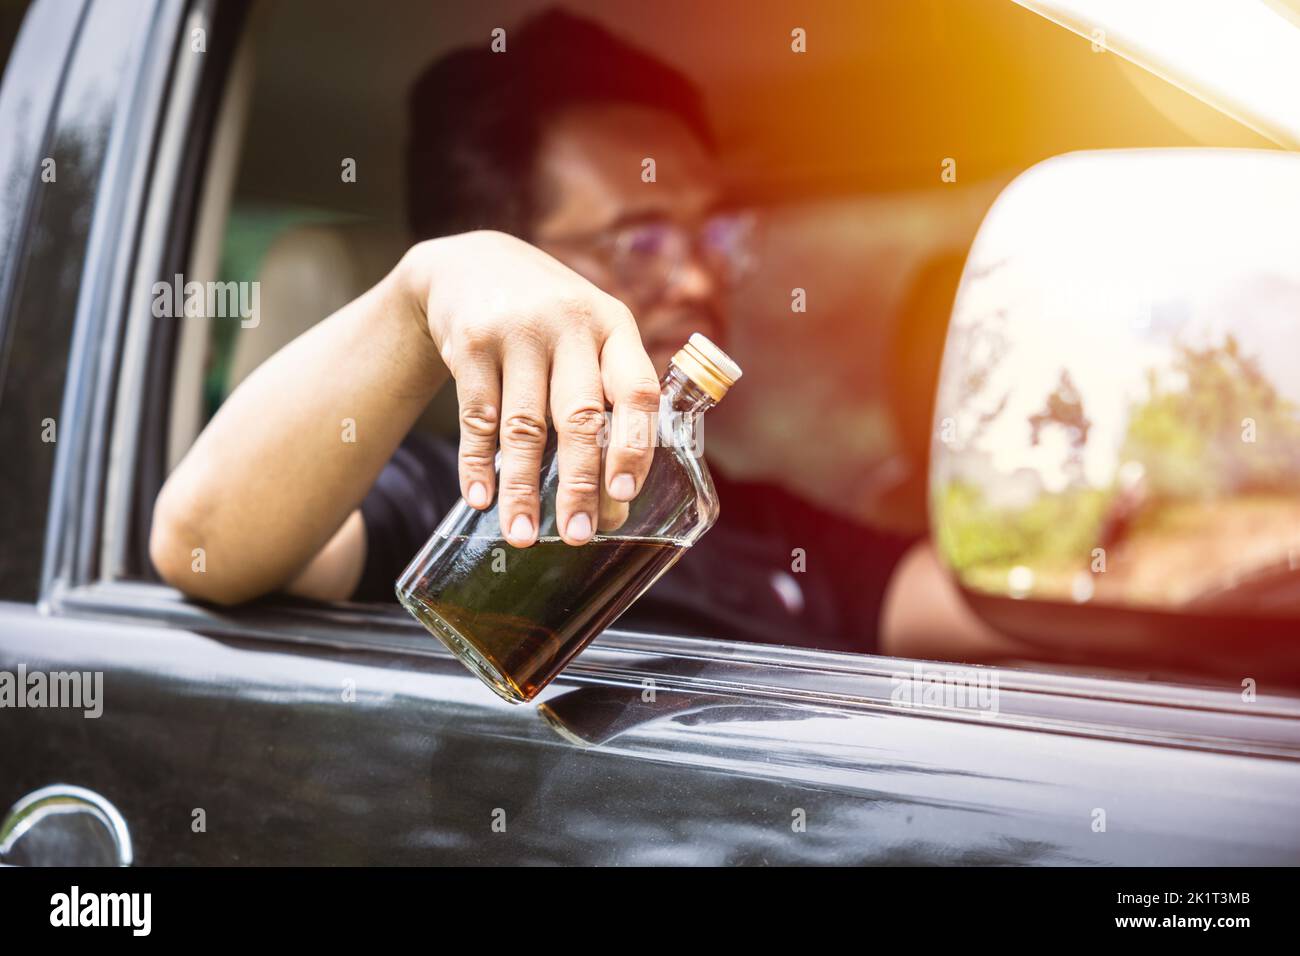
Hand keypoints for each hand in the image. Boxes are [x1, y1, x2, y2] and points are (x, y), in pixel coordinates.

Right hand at [401, 231, 660, 546]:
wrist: (471, 266)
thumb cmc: (550, 321)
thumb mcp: (592, 333)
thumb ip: (610, 394)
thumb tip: (615, 496)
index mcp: (613, 327)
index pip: (637, 391)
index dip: (634, 446)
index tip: (624, 494)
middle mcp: (569, 325)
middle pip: (579, 418)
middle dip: (579, 485)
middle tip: (578, 534)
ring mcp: (517, 332)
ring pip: (523, 427)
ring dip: (522, 488)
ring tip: (522, 534)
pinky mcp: (469, 344)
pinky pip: (477, 418)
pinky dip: (478, 465)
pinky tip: (480, 500)